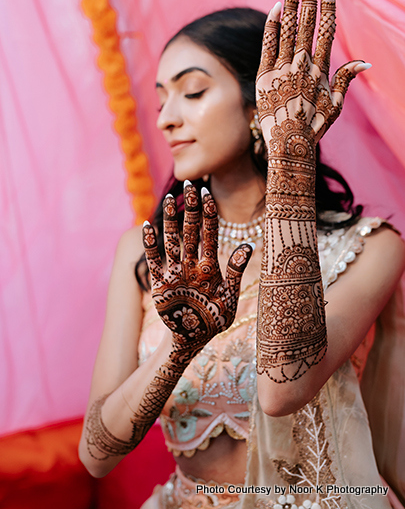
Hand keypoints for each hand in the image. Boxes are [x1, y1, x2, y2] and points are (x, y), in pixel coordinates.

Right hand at [142, 182, 252, 362]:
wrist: (192, 340)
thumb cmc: (215, 320)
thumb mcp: (229, 296)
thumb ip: (235, 270)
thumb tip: (247, 244)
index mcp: (210, 266)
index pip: (210, 233)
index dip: (209, 213)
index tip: (208, 193)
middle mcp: (192, 264)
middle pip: (191, 230)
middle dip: (190, 208)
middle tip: (190, 185)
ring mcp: (175, 271)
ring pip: (172, 239)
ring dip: (171, 219)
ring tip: (169, 198)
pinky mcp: (160, 282)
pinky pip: (154, 259)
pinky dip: (151, 243)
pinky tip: (148, 225)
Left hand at [256, 0, 370, 145]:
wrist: (289, 145)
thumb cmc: (314, 127)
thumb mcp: (335, 106)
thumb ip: (345, 80)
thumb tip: (365, 63)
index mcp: (320, 70)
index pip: (325, 31)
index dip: (327, 8)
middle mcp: (301, 66)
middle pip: (306, 25)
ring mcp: (281, 70)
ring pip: (287, 31)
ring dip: (291, 6)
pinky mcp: (264, 76)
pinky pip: (268, 45)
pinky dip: (272, 26)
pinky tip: (276, 8)